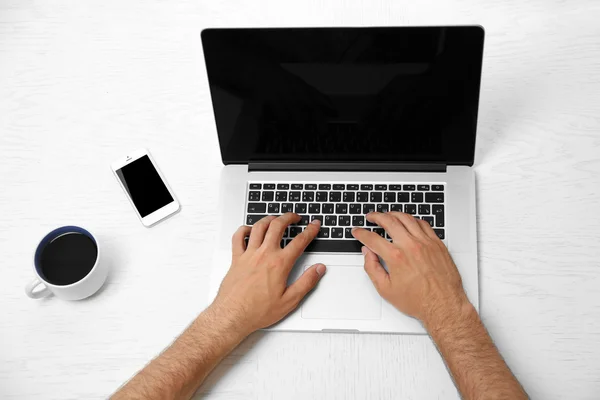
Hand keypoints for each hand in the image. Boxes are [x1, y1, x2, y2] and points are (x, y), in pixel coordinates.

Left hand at [211, 213, 325, 334]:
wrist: (233, 315)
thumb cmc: (258, 310)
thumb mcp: (289, 301)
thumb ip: (306, 282)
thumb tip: (318, 269)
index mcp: (279, 264)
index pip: (299, 241)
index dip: (310, 231)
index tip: (314, 225)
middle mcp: (264, 255)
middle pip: (278, 226)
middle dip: (289, 217)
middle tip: (295, 217)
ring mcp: (249, 254)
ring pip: (259, 227)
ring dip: (269, 218)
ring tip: (276, 218)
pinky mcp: (236, 258)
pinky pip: (238, 237)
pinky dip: (245, 229)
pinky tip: (250, 230)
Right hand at [351, 212, 468, 325]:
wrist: (444, 306)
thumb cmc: (419, 301)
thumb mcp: (386, 290)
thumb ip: (372, 268)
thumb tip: (367, 254)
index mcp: (396, 257)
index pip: (372, 238)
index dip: (361, 233)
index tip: (357, 231)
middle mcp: (411, 246)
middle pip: (389, 221)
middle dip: (376, 216)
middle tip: (371, 217)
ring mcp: (425, 243)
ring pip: (407, 218)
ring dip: (393, 214)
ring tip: (387, 216)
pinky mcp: (437, 243)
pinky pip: (423, 224)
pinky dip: (413, 220)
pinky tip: (408, 222)